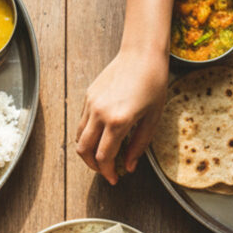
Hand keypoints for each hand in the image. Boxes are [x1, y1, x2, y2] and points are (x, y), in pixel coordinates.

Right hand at [75, 48, 169, 184]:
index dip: (108, 173)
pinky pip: (82, 123)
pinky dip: (88, 135)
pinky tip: (102, 137)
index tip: (114, 180)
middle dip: (93, 166)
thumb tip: (129, 167)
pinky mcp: (88, 96)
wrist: (142, 53)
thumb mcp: (153, 118)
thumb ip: (139, 145)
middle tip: (105, 171)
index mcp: (118, 121)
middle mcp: (100, 113)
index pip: (104, 157)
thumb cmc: (153, 84)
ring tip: (102, 156)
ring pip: (79, 138)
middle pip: (84, 151)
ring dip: (87, 152)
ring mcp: (91, 104)